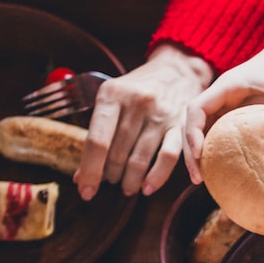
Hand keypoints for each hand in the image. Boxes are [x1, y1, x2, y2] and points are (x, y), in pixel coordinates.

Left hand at [76, 43, 215, 200]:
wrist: (175, 70)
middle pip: (117, 154)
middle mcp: (136, 102)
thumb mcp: (112, 101)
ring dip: (130, 181)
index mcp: (112, 94)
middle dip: (110, 175)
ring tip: (126, 186)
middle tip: (110, 180)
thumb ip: (97, 134)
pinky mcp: (181, 126)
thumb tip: (81, 176)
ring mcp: (161, 114)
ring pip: (140, 160)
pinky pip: (168, 158)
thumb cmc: (137, 90)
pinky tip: (147, 188)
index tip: (86, 192)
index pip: (97, 140)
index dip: (90, 170)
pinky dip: (156, 178)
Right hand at [183, 33, 263, 182]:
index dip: (193, 131)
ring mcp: (223, 107)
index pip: (196, 108)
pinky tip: (220, 175)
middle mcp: (220, 97)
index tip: (200, 154)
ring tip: (203, 182)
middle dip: (190, 151)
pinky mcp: (230, 116)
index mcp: (227, 87)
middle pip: (191, 124)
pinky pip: (215, 135)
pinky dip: (213, 153)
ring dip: (197, 155)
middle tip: (198, 179)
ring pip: (200, 131)